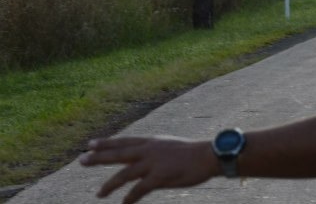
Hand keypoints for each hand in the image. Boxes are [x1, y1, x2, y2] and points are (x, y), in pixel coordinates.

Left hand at [80, 136, 218, 203]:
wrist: (209, 156)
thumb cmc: (194, 152)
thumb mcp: (171, 146)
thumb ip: (156, 151)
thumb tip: (146, 156)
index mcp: (152, 142)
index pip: (124, 141)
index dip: (106, 143)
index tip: (90, 144)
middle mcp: (149, 150)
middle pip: (118, 154)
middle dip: (98, 157)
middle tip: (81, 160)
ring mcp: (153, 164)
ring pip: (124, 174)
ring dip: (109, 185)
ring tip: (99, 194)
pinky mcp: (159, 177)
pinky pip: (139, 190)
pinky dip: (130, 198)